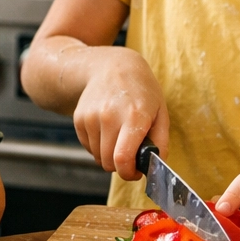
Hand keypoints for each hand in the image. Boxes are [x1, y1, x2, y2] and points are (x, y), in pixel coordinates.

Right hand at [73, 47, 168, 180]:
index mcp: (133, 117)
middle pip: (108, 162)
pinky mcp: (79, 118)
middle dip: (120, 166)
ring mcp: (91, 117)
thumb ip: (161, 142)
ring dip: (108, 155)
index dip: (128, 173)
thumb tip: (154, 166)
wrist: (111, 67)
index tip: (135, 172)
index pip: (122, 158)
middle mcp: (109, 117)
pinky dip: (98, 146)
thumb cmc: (141, 91)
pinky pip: (88, 147)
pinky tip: (107, 131)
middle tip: (130, 156)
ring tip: (119, 138)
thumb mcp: (160, 112)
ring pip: (97, 156)